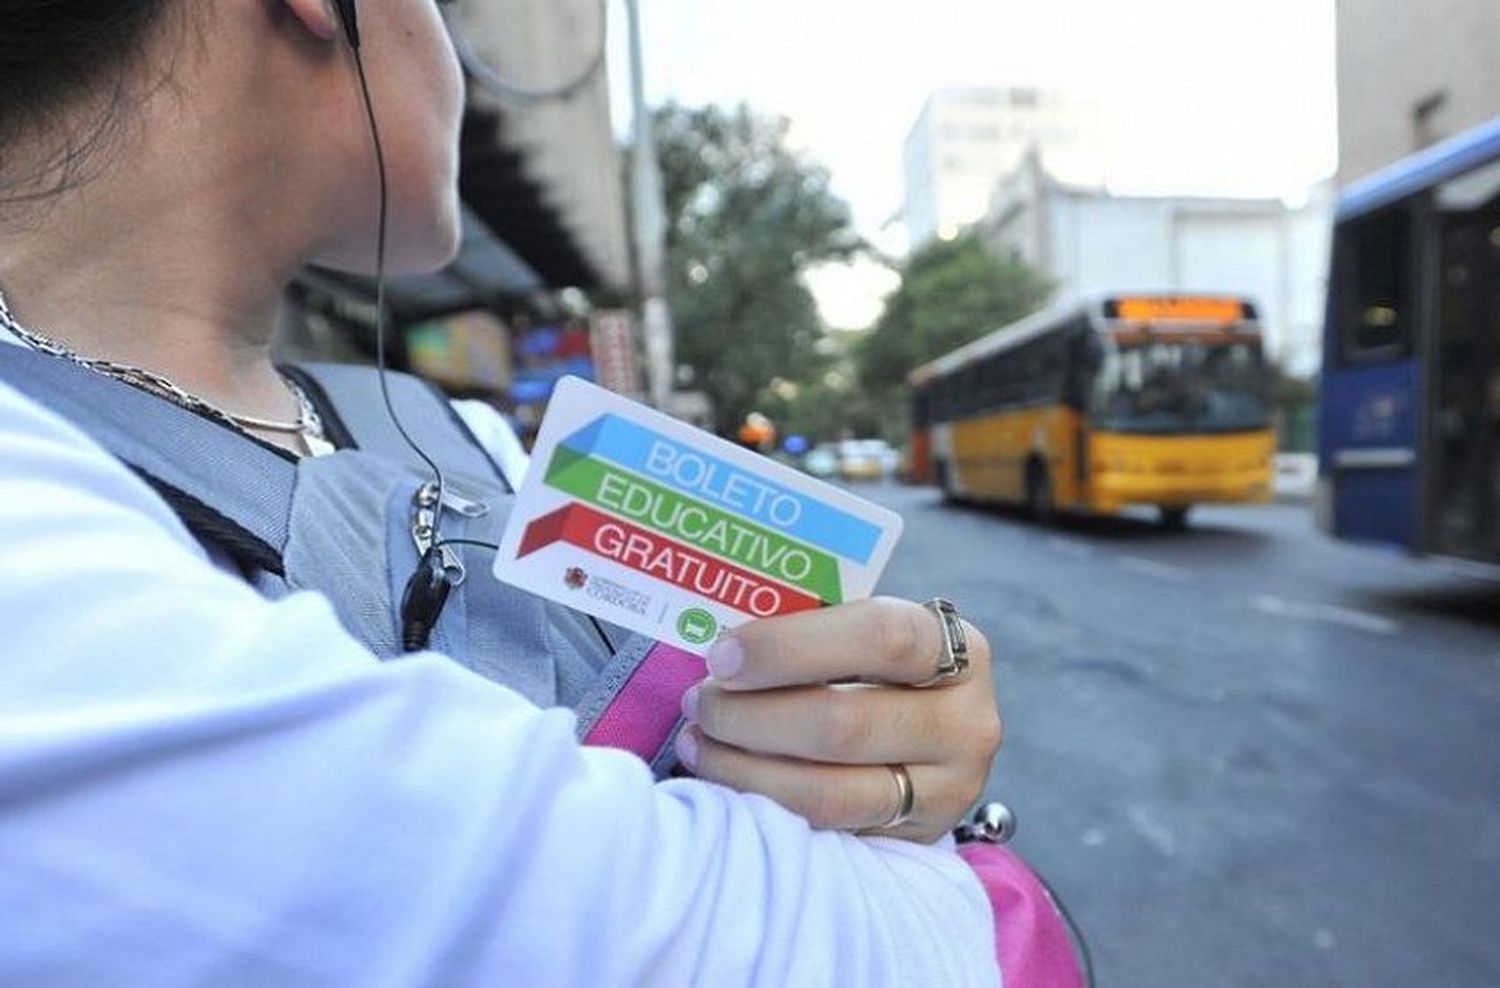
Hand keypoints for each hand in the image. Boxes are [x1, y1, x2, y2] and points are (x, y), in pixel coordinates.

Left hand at [675, 597, 1001, 843]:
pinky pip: (825, 831)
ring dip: (744, 768)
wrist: (927, 734)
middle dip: (751, 715)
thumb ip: (809, 631)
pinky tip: (725, 778)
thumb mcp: (863, 632)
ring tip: (698, 742)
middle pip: (844, 724)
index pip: (880, 637)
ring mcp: (947, 791)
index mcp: (959, 648)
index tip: (722, 656)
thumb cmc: (874, 665)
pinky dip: (764, 804)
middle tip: (699, 702)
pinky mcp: (915, 840)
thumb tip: (715, 643)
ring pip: (829, 792)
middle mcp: (966, 723)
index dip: (790, 647)